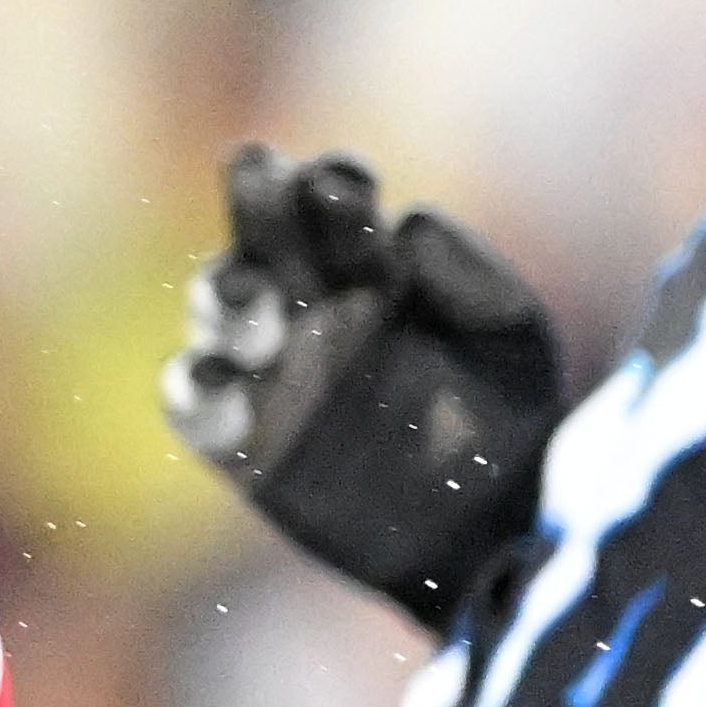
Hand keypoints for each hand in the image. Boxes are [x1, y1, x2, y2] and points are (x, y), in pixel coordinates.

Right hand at [160, 144, 562, 633]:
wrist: (487, 533)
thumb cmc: (507, 421)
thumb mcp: (511, 338)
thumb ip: (471, 276)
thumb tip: (409, 223)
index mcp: (373, 266)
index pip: (332, 200)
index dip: (330, 184)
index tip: (345, 188)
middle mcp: (310, 305)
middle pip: (261, 232)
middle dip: (255, 198)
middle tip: (257, 173)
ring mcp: (269, 370)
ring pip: (216, 306)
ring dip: (224, 291)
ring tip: (251, 299)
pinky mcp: (240, 439)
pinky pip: (193, 398)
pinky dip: (195, 383)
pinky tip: (225, 383)